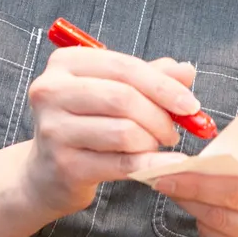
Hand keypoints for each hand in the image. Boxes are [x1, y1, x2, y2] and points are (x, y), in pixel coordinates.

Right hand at [22, 49, 198, 216]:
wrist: (46, 173)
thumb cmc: (86, 123)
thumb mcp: (114, 91)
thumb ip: (150, 78)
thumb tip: (186, 71)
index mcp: (65, 63)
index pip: (125, 67)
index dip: (164, 86)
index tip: (191, 104)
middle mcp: (51, 91)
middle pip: (124, 98)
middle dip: (160, 115)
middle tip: (174, 131)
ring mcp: (54, 130)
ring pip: (124, 131)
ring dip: (152, 140)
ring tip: (156, 145)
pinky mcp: (63, 165)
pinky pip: (121, 163)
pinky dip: (150, 164)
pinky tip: (166, 165)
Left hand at [153, 164, 237, 236]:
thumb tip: (200, 161)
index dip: (201, 183)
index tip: (172, 173)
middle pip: (223, 215)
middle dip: (191, 197)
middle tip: (168, 184)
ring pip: (216, 233)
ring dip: (197, 214)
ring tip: (192, 199)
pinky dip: (207, 233)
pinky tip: (212, 222)